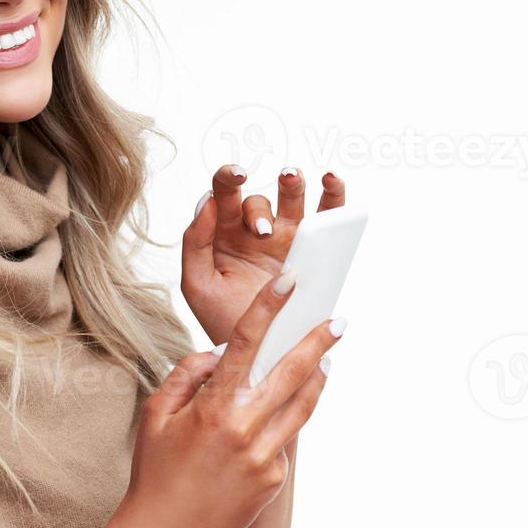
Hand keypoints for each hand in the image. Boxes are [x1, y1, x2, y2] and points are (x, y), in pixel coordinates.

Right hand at [121, 265, 342, 527]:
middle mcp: (245, 428)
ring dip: (316, 381)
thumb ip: (187, 375)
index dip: (268, 307)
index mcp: (214, 406)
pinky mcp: (274, 479)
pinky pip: (282, 442)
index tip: (289, 281)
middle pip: (292, 372)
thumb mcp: (156, 414)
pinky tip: (262, 430)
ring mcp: (265, 457)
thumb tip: (219, 354)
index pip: (246, 343)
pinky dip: (277, 427)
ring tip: (327, 362)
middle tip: (339, 321)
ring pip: (301, 408)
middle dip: (318, 342)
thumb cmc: (155, 468)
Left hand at [181, 163, 346, 345]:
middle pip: (258, 200)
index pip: (223, 195)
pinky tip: (331, 180)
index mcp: (223, 233)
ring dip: (292, 184)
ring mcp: (285, 238)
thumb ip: (195, 242)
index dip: (228, 178)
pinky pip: (326, 216)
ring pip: (291, 199)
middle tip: (262, 232)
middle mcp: (254, 231)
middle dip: (259, 209)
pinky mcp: (313, 250)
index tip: (236, 175)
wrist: (257, 352)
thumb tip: (206, 201)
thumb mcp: (197, 283)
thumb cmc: (221, 318)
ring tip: (291, 179)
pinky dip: (333, 195)